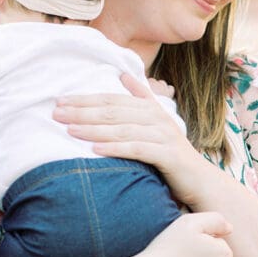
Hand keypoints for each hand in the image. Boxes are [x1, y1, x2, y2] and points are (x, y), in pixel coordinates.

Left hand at [54, 73, 205, 206]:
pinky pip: (137, 149)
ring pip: (123, 129)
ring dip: (94, 129)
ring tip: (70, 130)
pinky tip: (95, 150)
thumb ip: (142, 99)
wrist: (201, 181)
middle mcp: (157, 118)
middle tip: (56, 114)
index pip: (112, 100)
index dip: (85, 100)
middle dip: (83, 112)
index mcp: (150, 108)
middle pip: (114, 112)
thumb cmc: (172, 155)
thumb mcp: (156, 125)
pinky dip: (115, 148)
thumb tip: (123, 75)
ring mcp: (164, 136)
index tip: (60, 101)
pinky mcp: (168, 155)